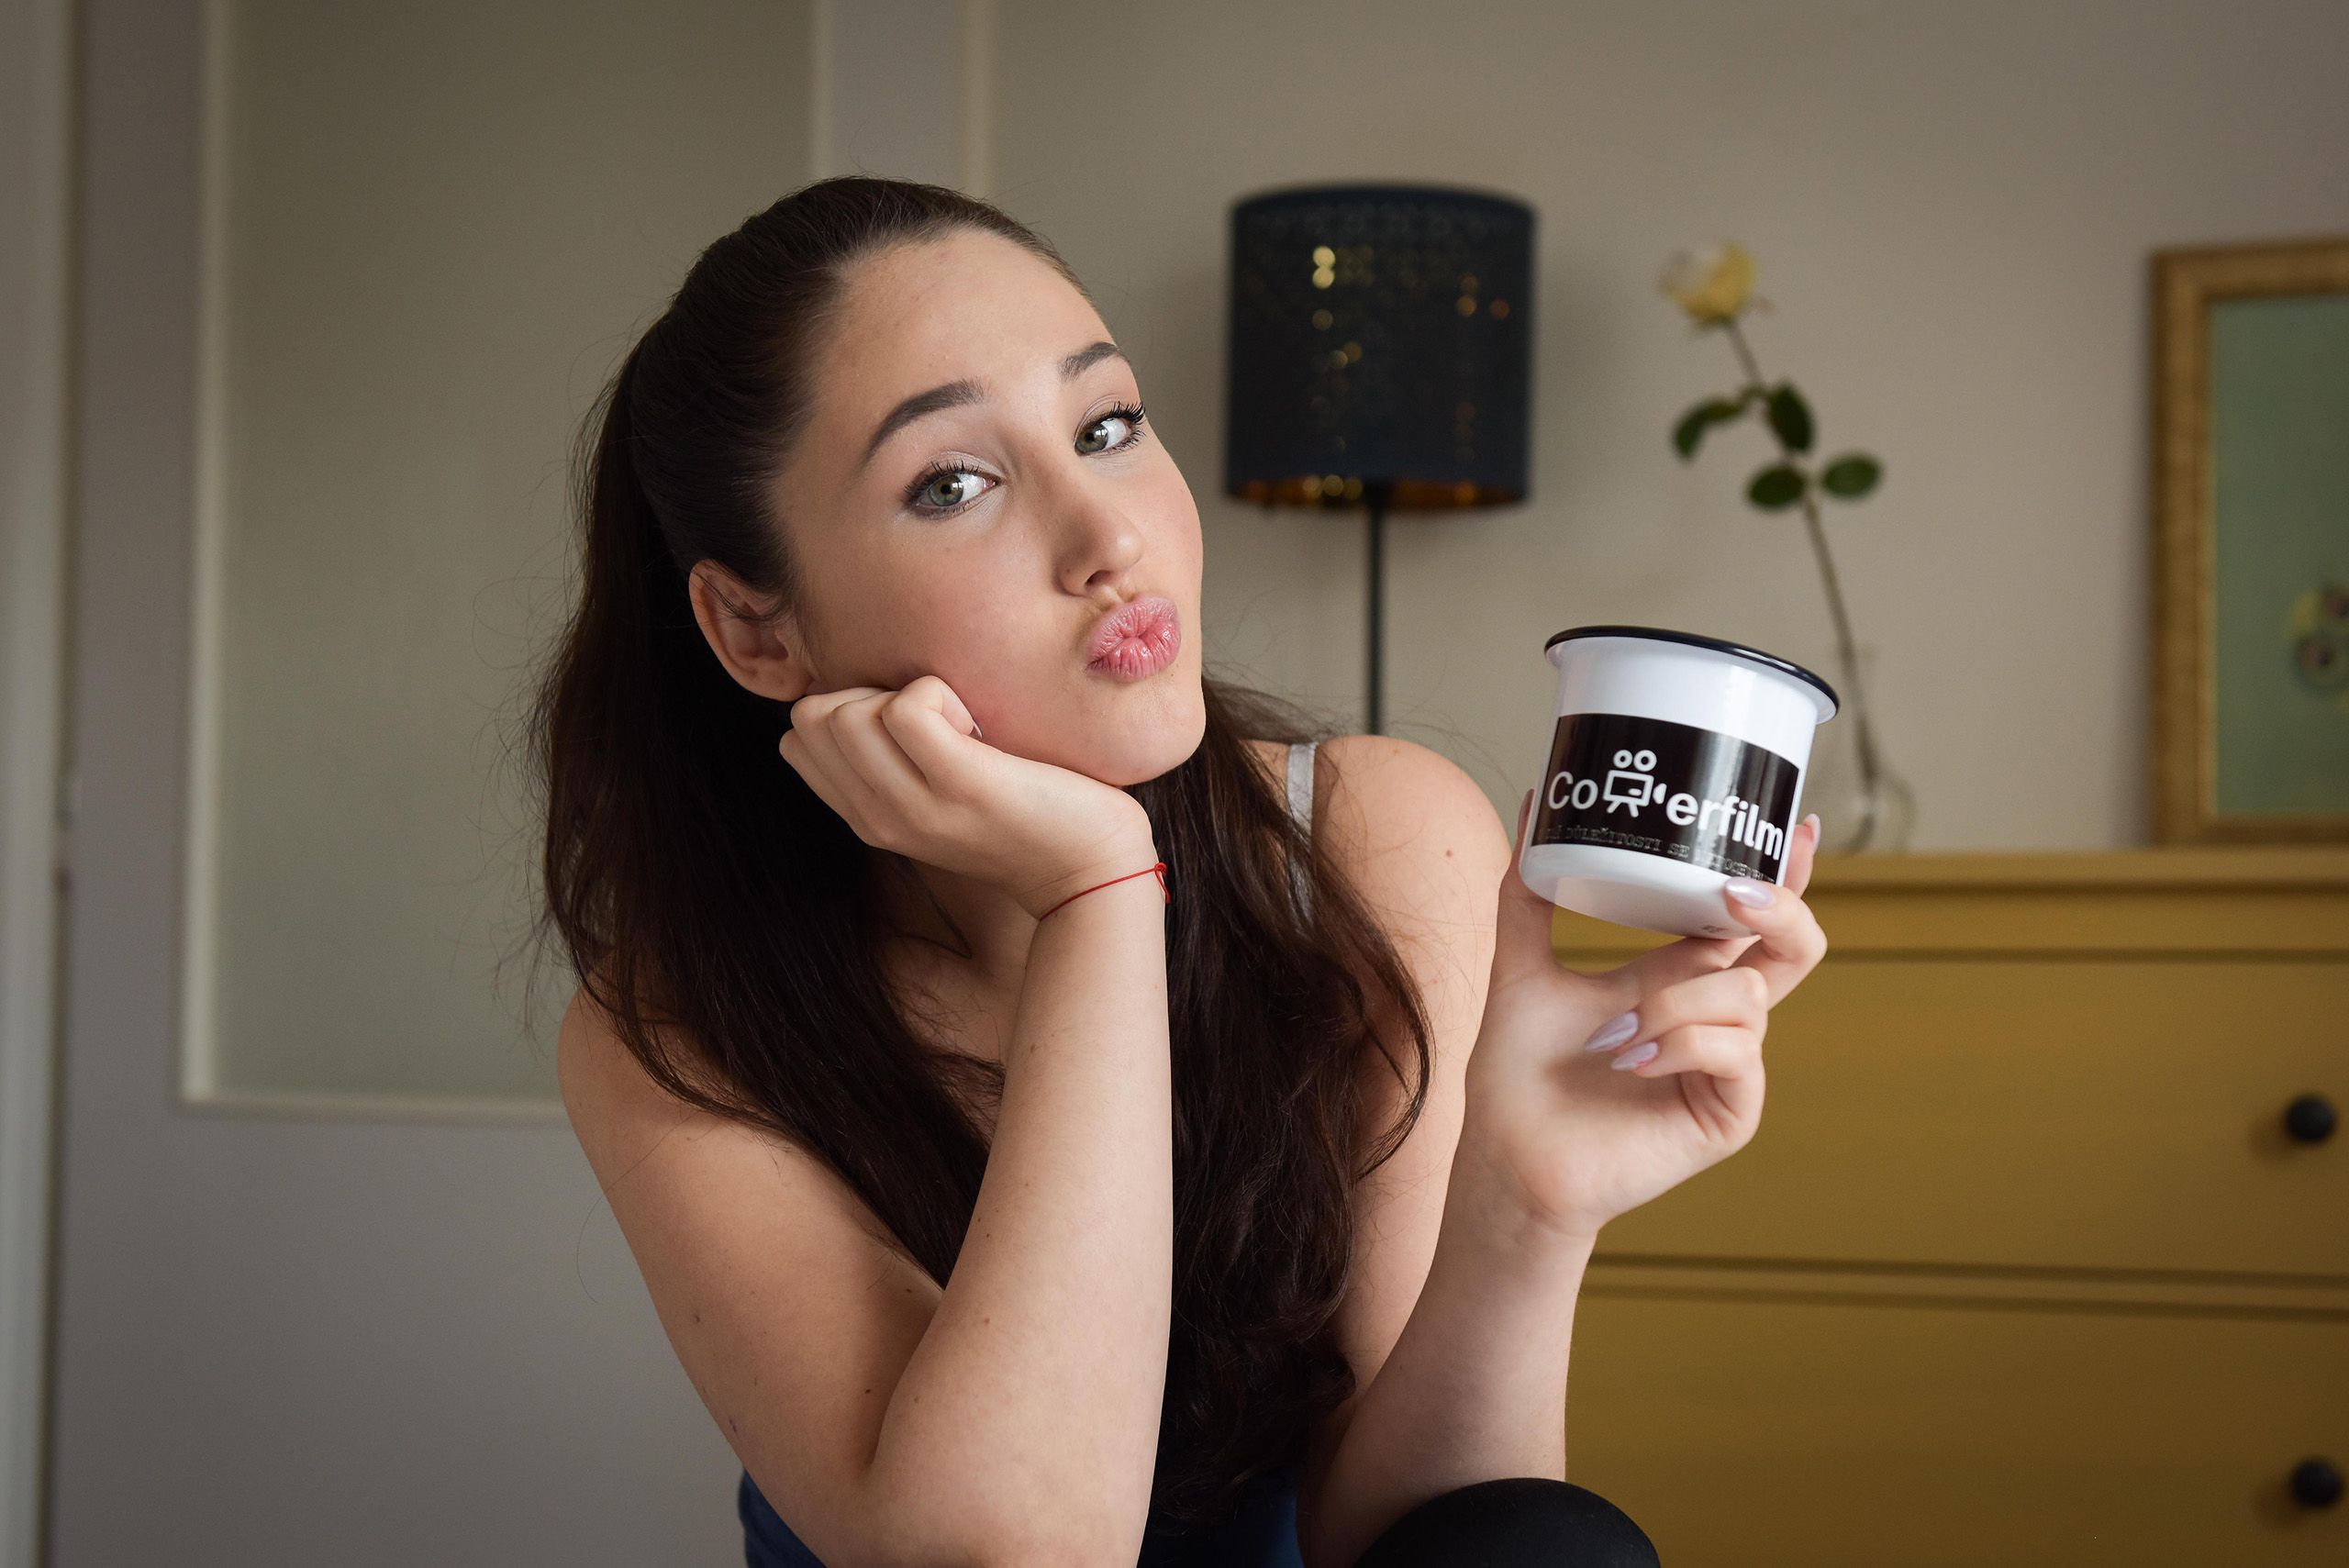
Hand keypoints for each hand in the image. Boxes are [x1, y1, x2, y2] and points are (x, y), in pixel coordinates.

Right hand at [778, 676, 1155, 918]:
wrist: (1089, 865)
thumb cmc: (1023, 808)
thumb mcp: (937, 790)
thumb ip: (893, 757)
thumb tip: (867, 693)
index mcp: (867, 815)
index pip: (798, 737)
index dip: (847, 707)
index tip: (911, 726)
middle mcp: (878, 817)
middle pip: (811, 715)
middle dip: (867, 693)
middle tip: (938, 722)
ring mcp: (915, 806)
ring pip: (845, 712)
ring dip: (906, 693)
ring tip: (961, 727)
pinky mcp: (961, 786)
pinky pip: (908, 707)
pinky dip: (943, 694)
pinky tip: (980, 730)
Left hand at [1457, 791, 1829, 1243]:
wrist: (1506, 1155)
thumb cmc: (1517, 1072)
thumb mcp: (1521, 963)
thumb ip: (1529, 889)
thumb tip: (1538, 802)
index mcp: (1679, 976)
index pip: (1747, 915)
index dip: (1783, 873)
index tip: (1800, 826)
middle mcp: (1713, 1014)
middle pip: (1793, 946)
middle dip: (1781, 906)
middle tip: (1733, 891)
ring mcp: (1727, 1064)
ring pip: (1749, 992)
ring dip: (1679, 1000)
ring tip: (1617, 1035)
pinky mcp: (1730, 1111)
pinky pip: (1738, 1051)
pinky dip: (1683, 1043)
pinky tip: (1631, 1062)